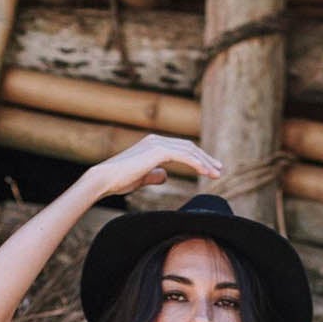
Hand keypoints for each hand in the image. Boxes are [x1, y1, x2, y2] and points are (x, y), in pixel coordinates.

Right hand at [85, 133, 221, 201]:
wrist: (104, 179)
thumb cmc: (118, 181)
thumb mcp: (141, 178)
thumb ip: (154, 174)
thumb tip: (166, 175)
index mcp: (153, 144)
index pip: (181, 149)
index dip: (196, 158)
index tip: (209, 169)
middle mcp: (156, 140)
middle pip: (188, 147)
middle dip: (205, 158)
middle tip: (219, 170)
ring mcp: (157, 144)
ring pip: (188, 150)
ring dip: (204, 162)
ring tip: (216, 174)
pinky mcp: (157, 151)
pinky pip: (183, 156)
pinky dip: (196, 163)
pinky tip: (206, 172)